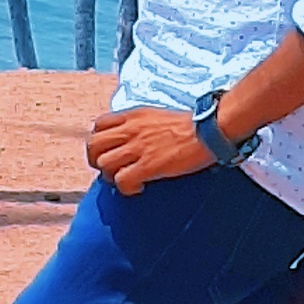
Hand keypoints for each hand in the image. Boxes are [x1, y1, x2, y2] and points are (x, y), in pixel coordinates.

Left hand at [86, 101, 213, 194]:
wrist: (209, 130)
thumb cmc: (190, 125)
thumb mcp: (157, 115)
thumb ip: (139, 124)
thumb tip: (131, 138)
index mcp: (133, 115)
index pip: (98, 125)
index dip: (99, 141)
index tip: (109, 151)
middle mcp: (131, 130)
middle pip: (93, 145)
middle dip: (97, 161)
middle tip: (110, 170)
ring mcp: (138, 147)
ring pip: (104, 163)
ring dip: (111, 176)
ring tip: (126, 179)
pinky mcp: (148, 165)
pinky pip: (122, 180)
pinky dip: (126, 188)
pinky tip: (138, 188)